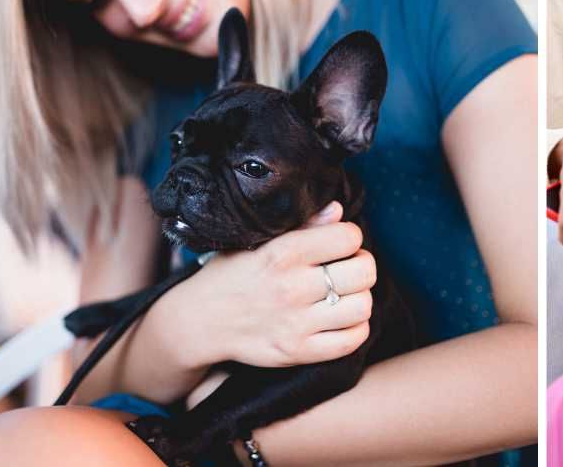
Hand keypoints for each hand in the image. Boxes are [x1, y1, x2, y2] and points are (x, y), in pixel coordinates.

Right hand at [187, 201, 376, 367]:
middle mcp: (292, 287)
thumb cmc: (233, 273)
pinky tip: (341, 319)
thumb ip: (303, 225)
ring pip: (362, 306)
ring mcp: (296, 323)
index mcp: (283, 253)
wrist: (199, 321)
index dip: (350, 237)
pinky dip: (355, 328)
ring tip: (343, 294)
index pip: (349, 237)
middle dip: (361, 266)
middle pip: (363, 272)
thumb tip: (338, 211)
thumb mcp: (259, 241)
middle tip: (347, 268)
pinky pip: (351, 340)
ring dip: (359, 298)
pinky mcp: (297, 352)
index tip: (339, 244)